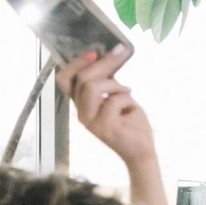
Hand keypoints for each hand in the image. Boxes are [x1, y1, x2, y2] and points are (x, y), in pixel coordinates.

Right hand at [59, 48, 155, 168]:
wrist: (141, 151)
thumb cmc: (130, 123)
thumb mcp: (116, 96)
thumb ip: (108, 80)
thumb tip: (110, 53)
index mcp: (81, 104)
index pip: (64, 80)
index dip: (75, 63)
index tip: (94, 53)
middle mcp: (81, 113)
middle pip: (81, 79)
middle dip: (103, 64)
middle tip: (119, 56)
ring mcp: (91, 122)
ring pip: (92, 87)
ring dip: (114, 84)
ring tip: (126, 90)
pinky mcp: (104, 128)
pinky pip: (112, 101)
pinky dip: (126, 98)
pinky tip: (131, 107)